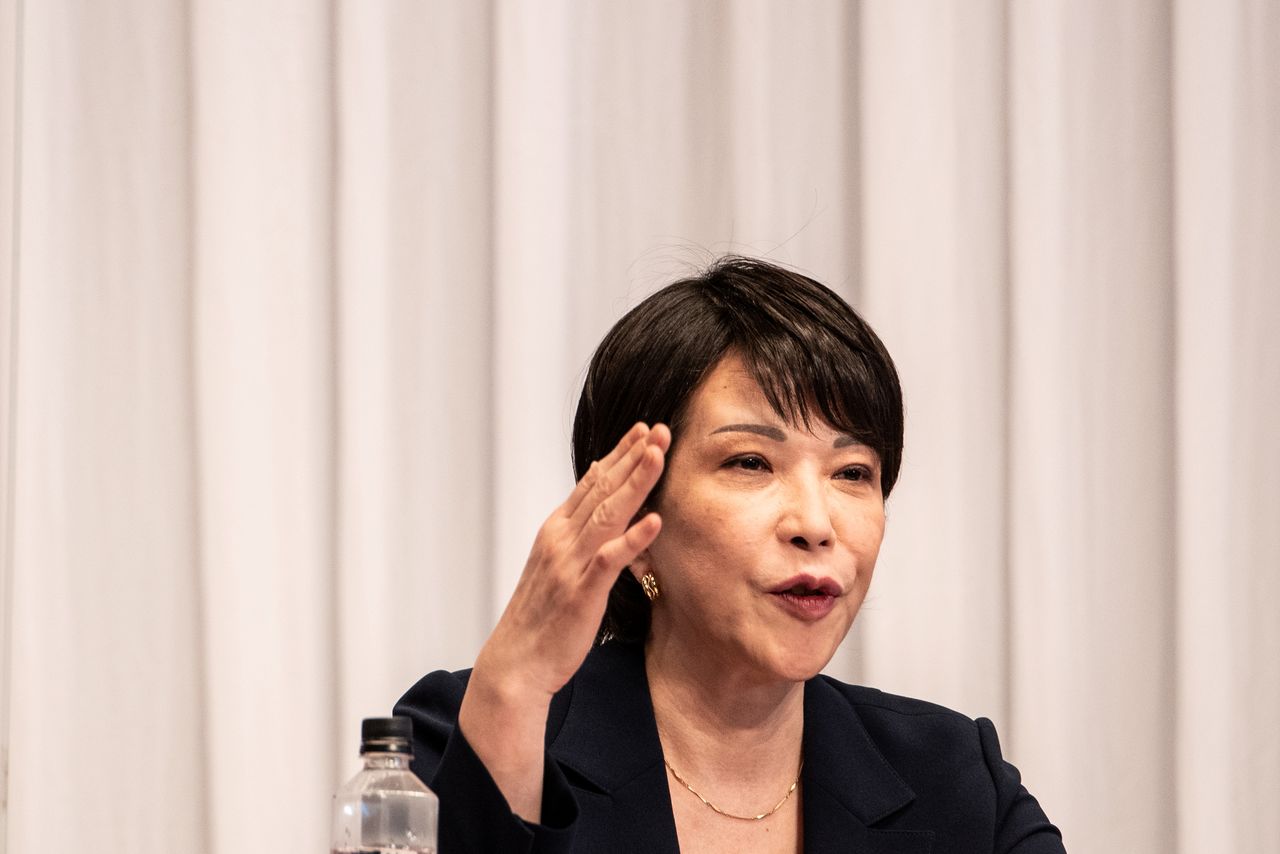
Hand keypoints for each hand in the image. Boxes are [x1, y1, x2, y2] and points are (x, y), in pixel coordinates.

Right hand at [457, 423, 668, 821]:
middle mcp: (561, 539)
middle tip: (659, 428)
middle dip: (632, 456)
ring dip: (635, 482)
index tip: (643, 431)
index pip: (591, 484)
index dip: (619, 456)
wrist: (515, 663)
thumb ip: (579, 537)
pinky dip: (633, 538)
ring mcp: (570, 563)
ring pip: (607, 513)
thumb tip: (603, 508)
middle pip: (602, 489)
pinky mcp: (582, 591)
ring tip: (658, 454)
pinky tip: (654, 520)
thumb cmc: (540, 619)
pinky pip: (610, 559)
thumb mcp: (559, 567)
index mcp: (556, 532)